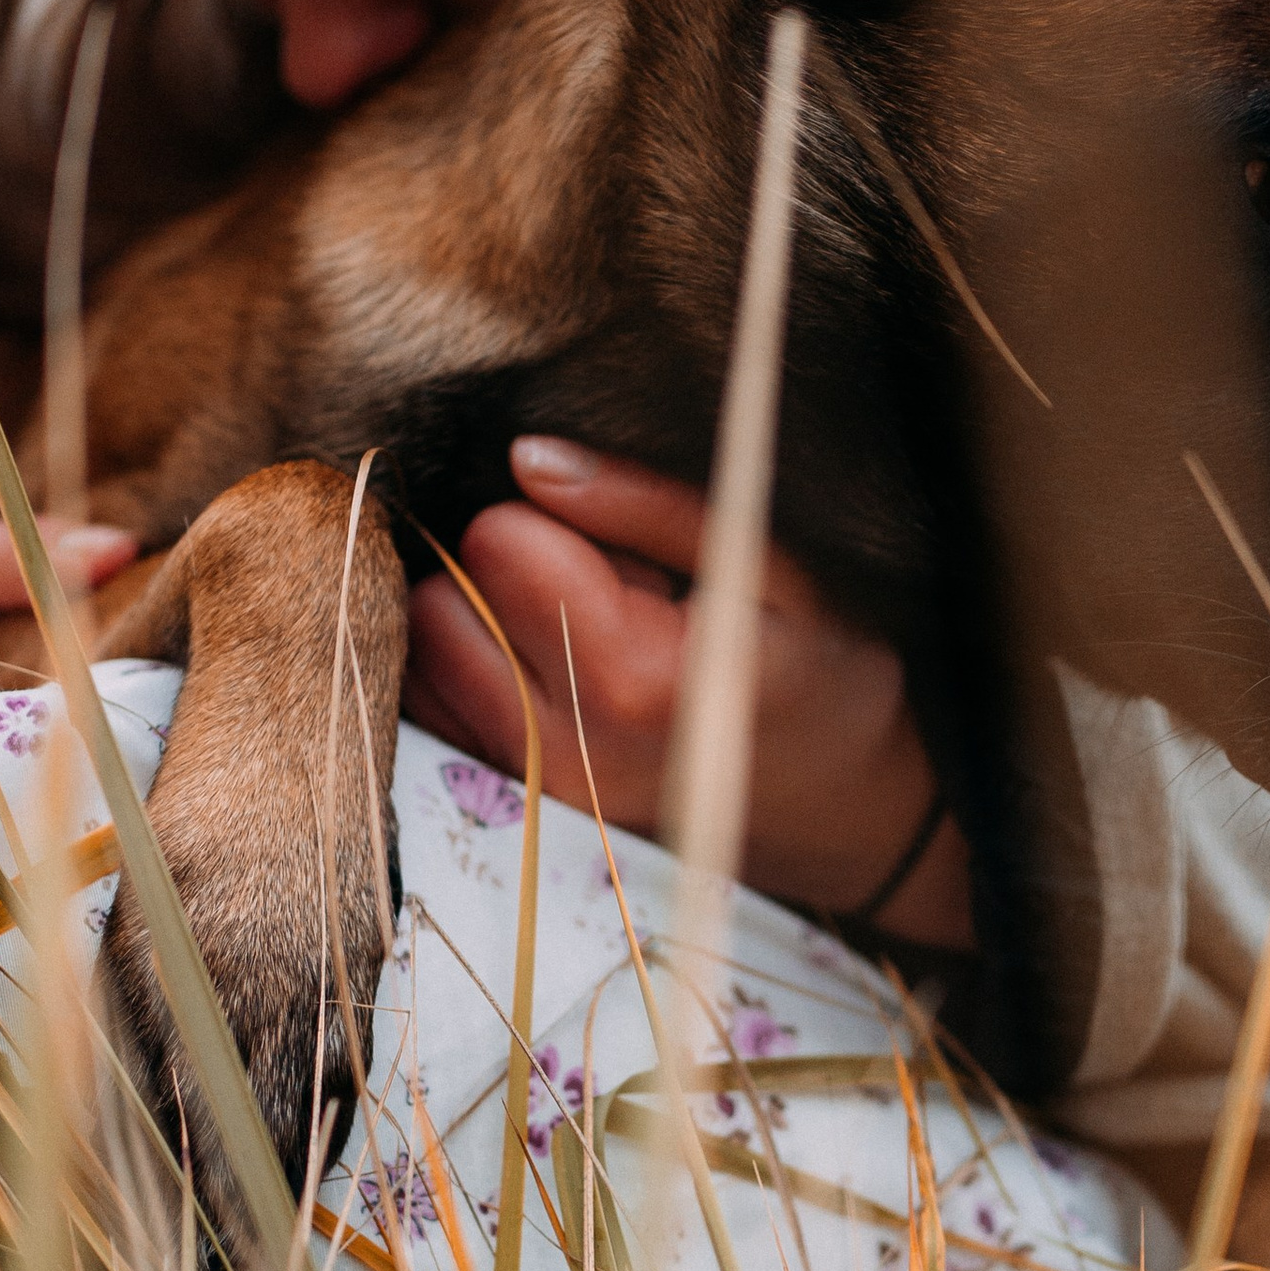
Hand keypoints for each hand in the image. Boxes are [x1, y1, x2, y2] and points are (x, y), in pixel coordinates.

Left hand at [403, 437, 973, 944]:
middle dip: (501, 574)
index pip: (498, 543)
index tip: (621, 554)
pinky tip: (543, 674)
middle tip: (595, 593)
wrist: (848, 808)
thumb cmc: (821, 672)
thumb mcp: (767, 566)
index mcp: (638, 679)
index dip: (552, 522)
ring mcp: (533, 795)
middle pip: (439, 603)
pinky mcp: (515, 814)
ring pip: (421, 661)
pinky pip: (429, 716)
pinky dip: (466, 676)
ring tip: (574, 638)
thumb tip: (527, 457)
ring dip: (476, 626)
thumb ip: (646, 506)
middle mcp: (566, 751)